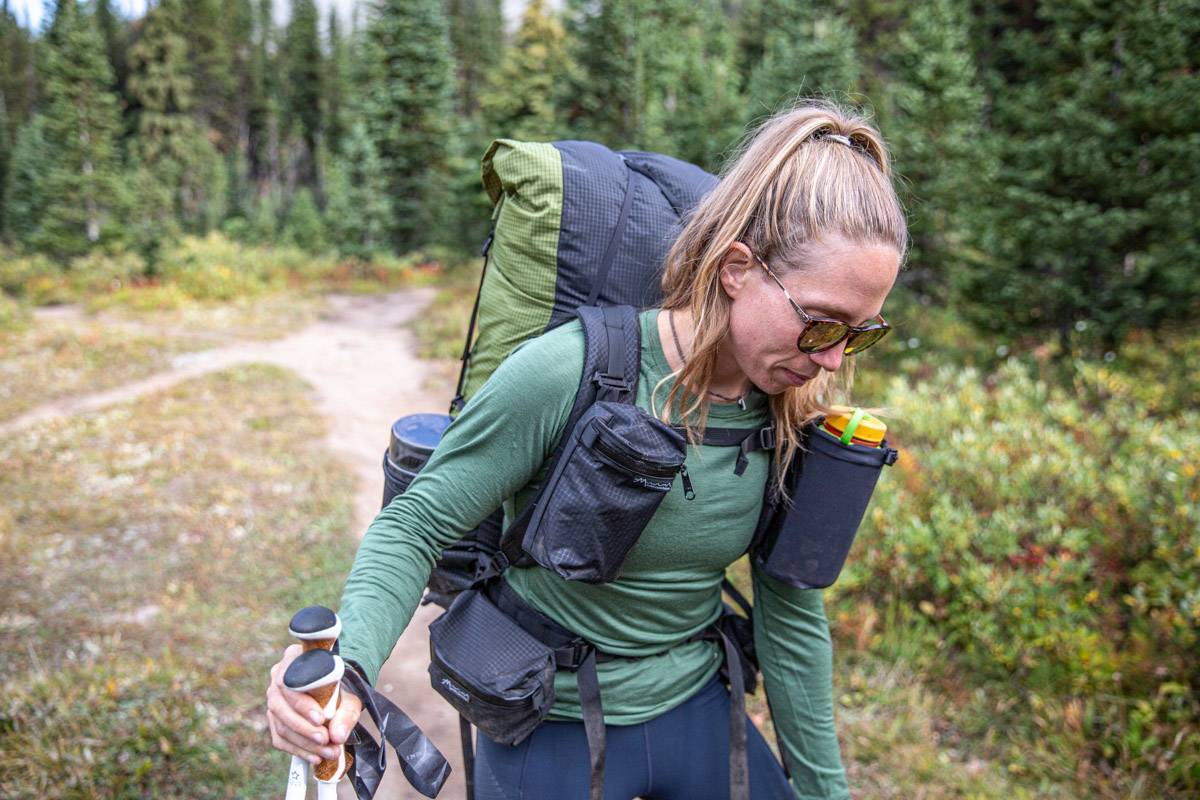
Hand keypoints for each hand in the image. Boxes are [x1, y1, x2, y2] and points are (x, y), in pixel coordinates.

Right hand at [266, 644, 363, 765]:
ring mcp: (274, 698)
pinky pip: (279, 738)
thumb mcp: (351, 695)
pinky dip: (298, 750)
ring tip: (327, 752)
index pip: (288, 681)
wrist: (339, 688)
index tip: (320, 718)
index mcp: (294, 659)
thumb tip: (338, 736)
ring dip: (305, 743)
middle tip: (326, 740)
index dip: (301, 703)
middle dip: (304, 729)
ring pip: (280, 724)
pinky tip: (315, 757)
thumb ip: (347, 713)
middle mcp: (278, 676)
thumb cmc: (344, 686)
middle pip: (281, 706)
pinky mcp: (275, 718)